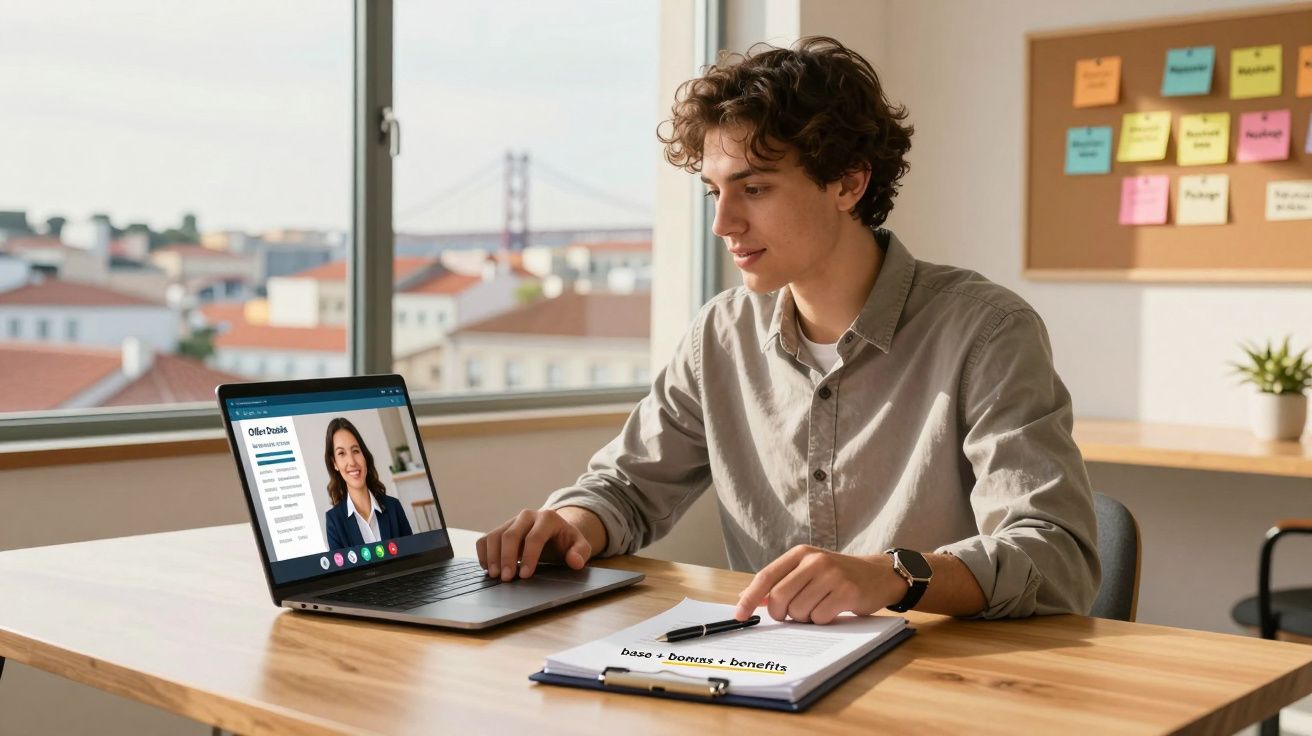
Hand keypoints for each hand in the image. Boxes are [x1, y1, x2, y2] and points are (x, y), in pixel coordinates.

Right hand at [476, 508, 593, 581]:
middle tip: (506, 578)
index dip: (529, 557)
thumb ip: (580, 553)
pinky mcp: (500, 529)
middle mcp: (527, 516)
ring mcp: (511, 521)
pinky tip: (488, 568)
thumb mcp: (580, 546)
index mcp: (548, 518)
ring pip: (495, 536)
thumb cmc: (566, 542)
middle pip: (511, 535)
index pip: (534, 537)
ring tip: (496, 575)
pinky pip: (485, 539)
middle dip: (507, 558)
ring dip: (492, 556)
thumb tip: (575, 561)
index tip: (525, 575)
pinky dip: (483, 553)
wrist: (555, 532)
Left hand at [733, 545, 905, 624]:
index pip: (766, 576)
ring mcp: (832, 575)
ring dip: (804, 618)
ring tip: (817, 608)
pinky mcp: (847, 592)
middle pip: (779, 597)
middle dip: (780, 614)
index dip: (750, 597)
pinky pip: (820, 617)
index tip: (739, 614)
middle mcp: (815, 561)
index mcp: (800, 554)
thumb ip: (780, 581)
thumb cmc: (838, 575)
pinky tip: (831, 610)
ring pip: (799, 611)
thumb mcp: (808, 570)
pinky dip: (821, 620)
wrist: (878, 575)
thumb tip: (747, 596)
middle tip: (789, 616)